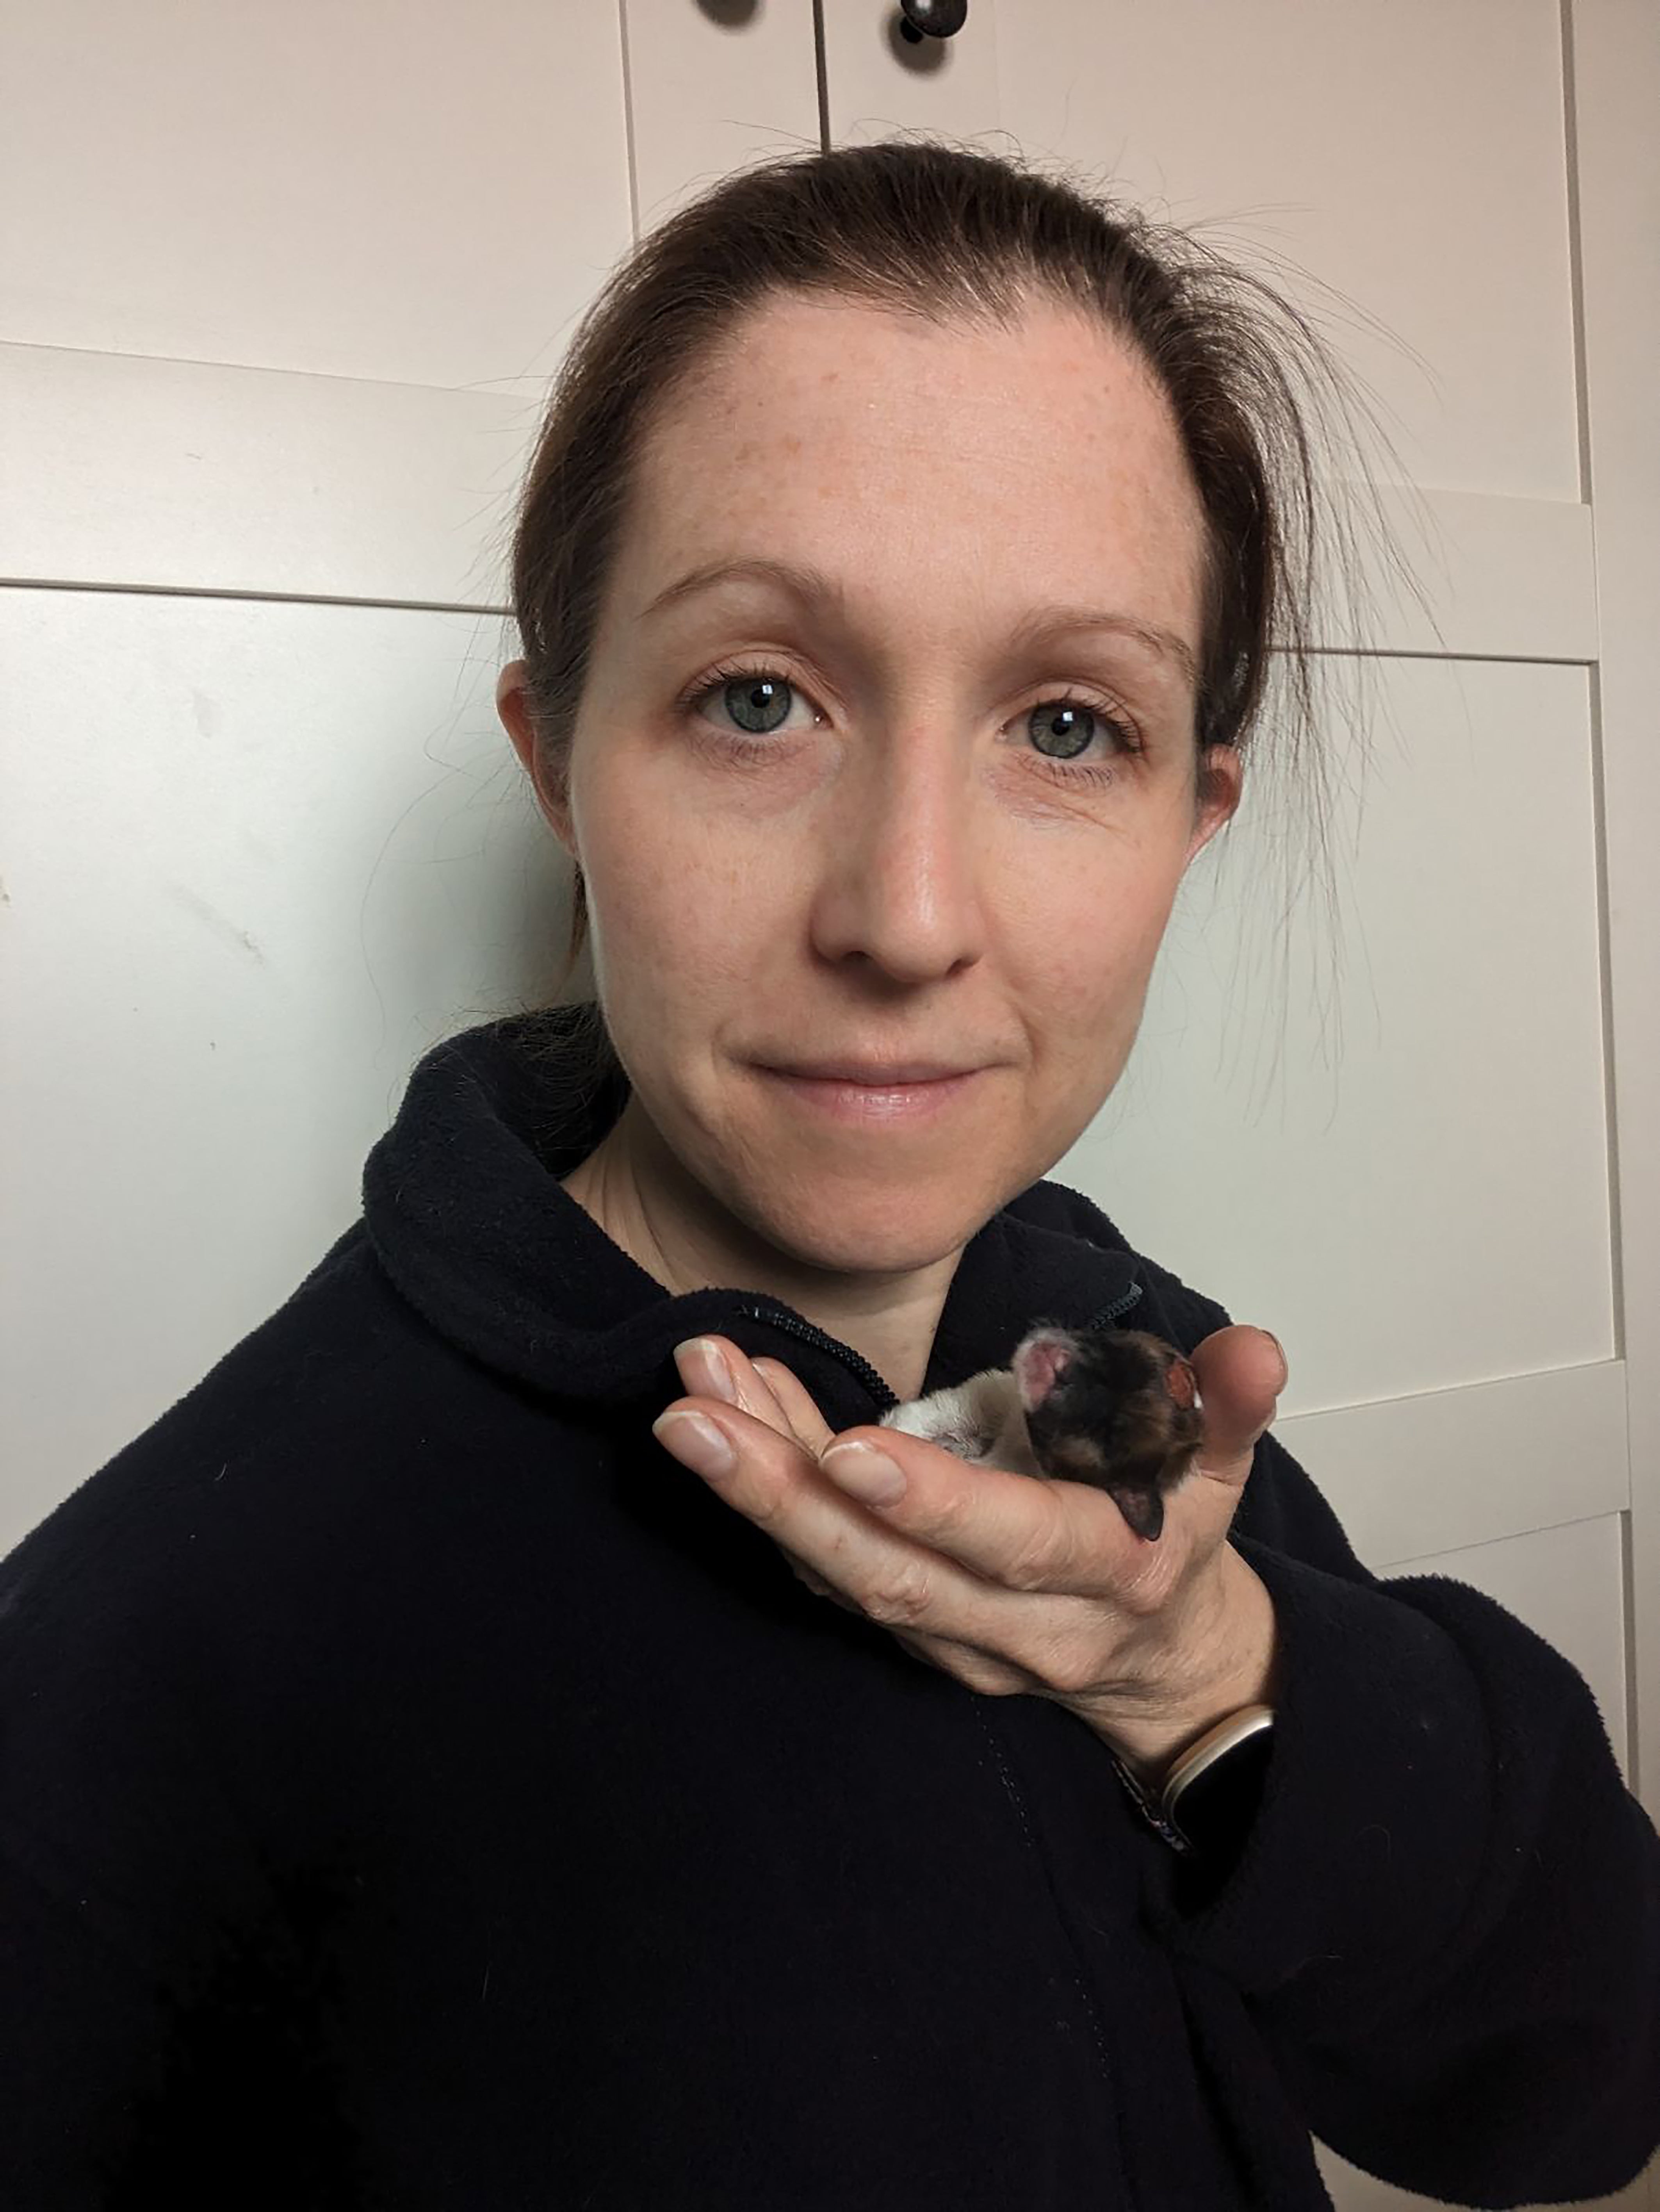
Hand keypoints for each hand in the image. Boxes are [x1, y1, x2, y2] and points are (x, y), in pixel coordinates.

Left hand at [653, 1326, 1286, 1779]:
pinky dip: (770, 1507)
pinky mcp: (908, 1639)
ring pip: (839, 1576)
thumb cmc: (1178, 1546)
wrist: (1164, 1670)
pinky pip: (825, 1577)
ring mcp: (952, 1646)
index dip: (929, 1501)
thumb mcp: (1221, 1478)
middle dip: (785, 1495)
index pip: (1007, 1545)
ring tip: (689, 1401)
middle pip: (886, 1574)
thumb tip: (1250, 1351)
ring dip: (757, 1491)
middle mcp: (1016, 1627)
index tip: (847, 1443)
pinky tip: (724, 1429)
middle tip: (695, 1413)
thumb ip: (1226, 1409)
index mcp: (1104, 1576)